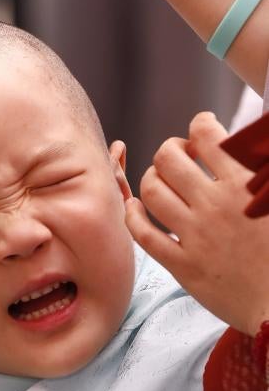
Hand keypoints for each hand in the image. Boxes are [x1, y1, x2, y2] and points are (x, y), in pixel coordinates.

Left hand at [126, 112, 268, 334]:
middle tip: (181, 155)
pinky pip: (143, 234)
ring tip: (162, 180)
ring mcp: (194, 236)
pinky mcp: (181, 265)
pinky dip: (134, 216)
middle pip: (168, 158)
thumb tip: (255, 148)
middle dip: (171, 149)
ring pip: (151, 190)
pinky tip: (137, 208)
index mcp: (243, 185)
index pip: (206, 135)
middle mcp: (213, 206)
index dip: (201, 125)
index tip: (203, 128)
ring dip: (152, 177)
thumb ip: (265, 172)